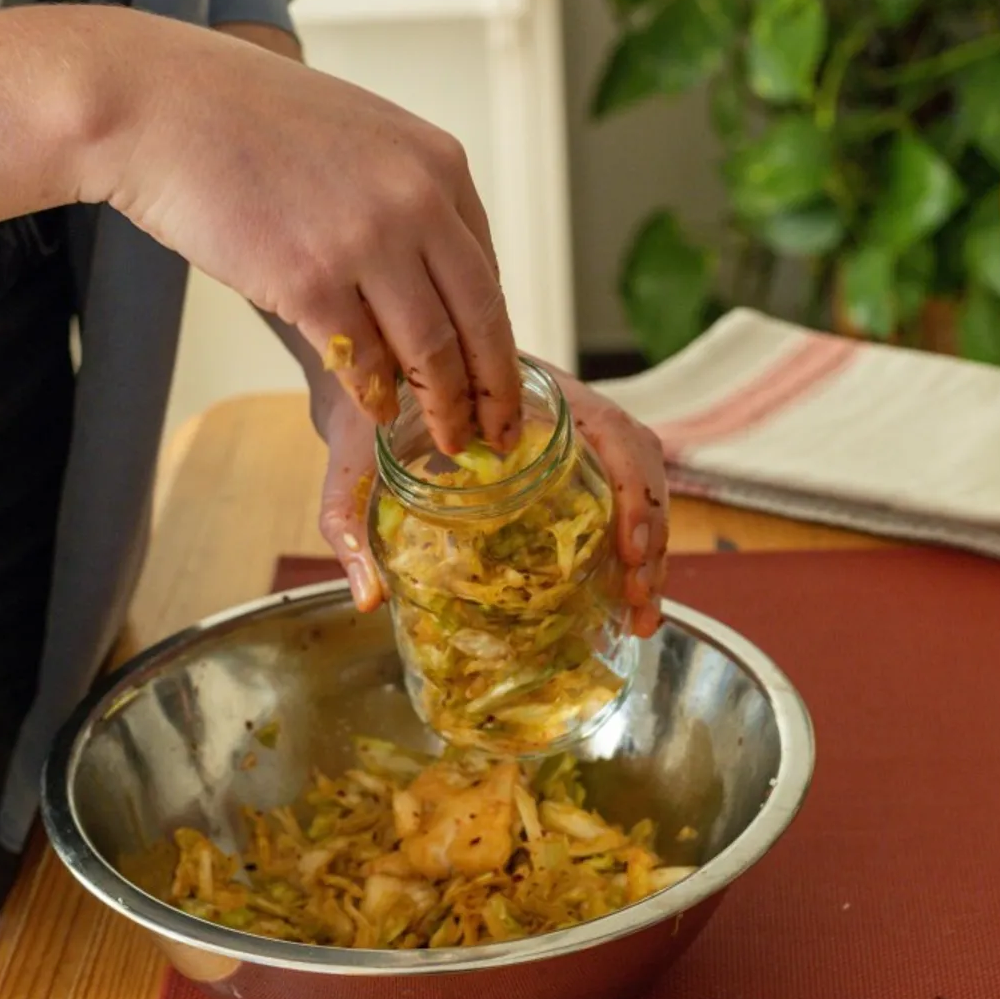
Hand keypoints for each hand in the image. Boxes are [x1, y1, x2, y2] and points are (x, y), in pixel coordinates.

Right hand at [80, 10, 520, 455]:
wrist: (162, 103)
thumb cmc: (246, 115)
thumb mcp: (361, 135)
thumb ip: (404, 194)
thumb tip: (429, 271)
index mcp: (438, 163)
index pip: (488, 270)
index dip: (497, 336)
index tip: (498, 375)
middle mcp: (416, 201)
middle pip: (479, 318)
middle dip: (492, 388)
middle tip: (497, 433)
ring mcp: (365, 243)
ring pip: (430, 350)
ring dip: (442, 406)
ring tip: (446, 440)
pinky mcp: (309, 281)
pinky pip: (363, 360)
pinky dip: (375, 396)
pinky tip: (377, 412)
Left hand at [314, 367, 669, 637]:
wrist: (367, 386)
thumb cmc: (370, 413)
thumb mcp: (355, 460)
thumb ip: (349, 517)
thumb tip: (368, 596)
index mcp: (531, 392)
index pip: (611, 429)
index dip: (631, 488)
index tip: (625, 547)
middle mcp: (562, 411)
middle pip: (636, 464)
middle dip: (650, 534)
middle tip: (637, 600)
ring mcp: (568, 439)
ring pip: (633, 485)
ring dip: (647, 549)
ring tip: (639, 612)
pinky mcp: (563, 469)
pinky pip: (612, 501)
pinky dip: (625, 549)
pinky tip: (621, 599)